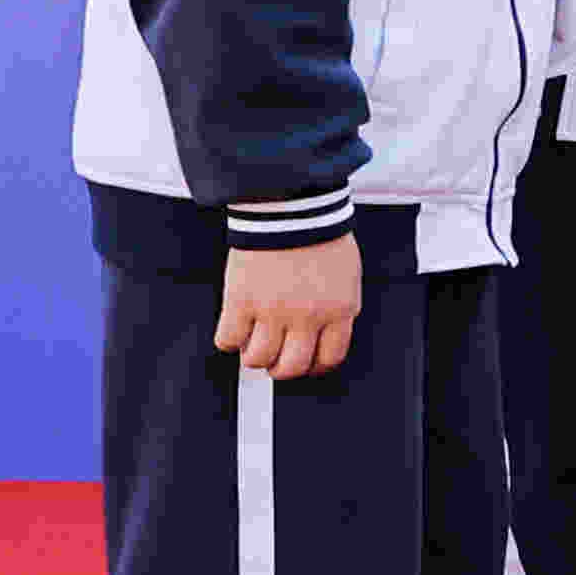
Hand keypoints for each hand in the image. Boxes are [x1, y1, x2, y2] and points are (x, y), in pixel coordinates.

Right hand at [213, 236, 361, 380]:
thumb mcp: (347, 276)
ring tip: (252, 340)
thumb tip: (324, 336)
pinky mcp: (241, 300)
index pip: (329, 359)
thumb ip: (338, 308)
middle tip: (274, 358)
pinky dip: (228, 339)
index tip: (304, 362)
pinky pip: (228, 339)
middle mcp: (308, 316)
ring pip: (257, 359)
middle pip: (290, 368)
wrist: (292, 206)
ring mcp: (273, 310)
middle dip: (280, 368)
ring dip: (252, 355)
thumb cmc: (320, 235)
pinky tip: (235, 327)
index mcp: (340, 309)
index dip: (313, 366)